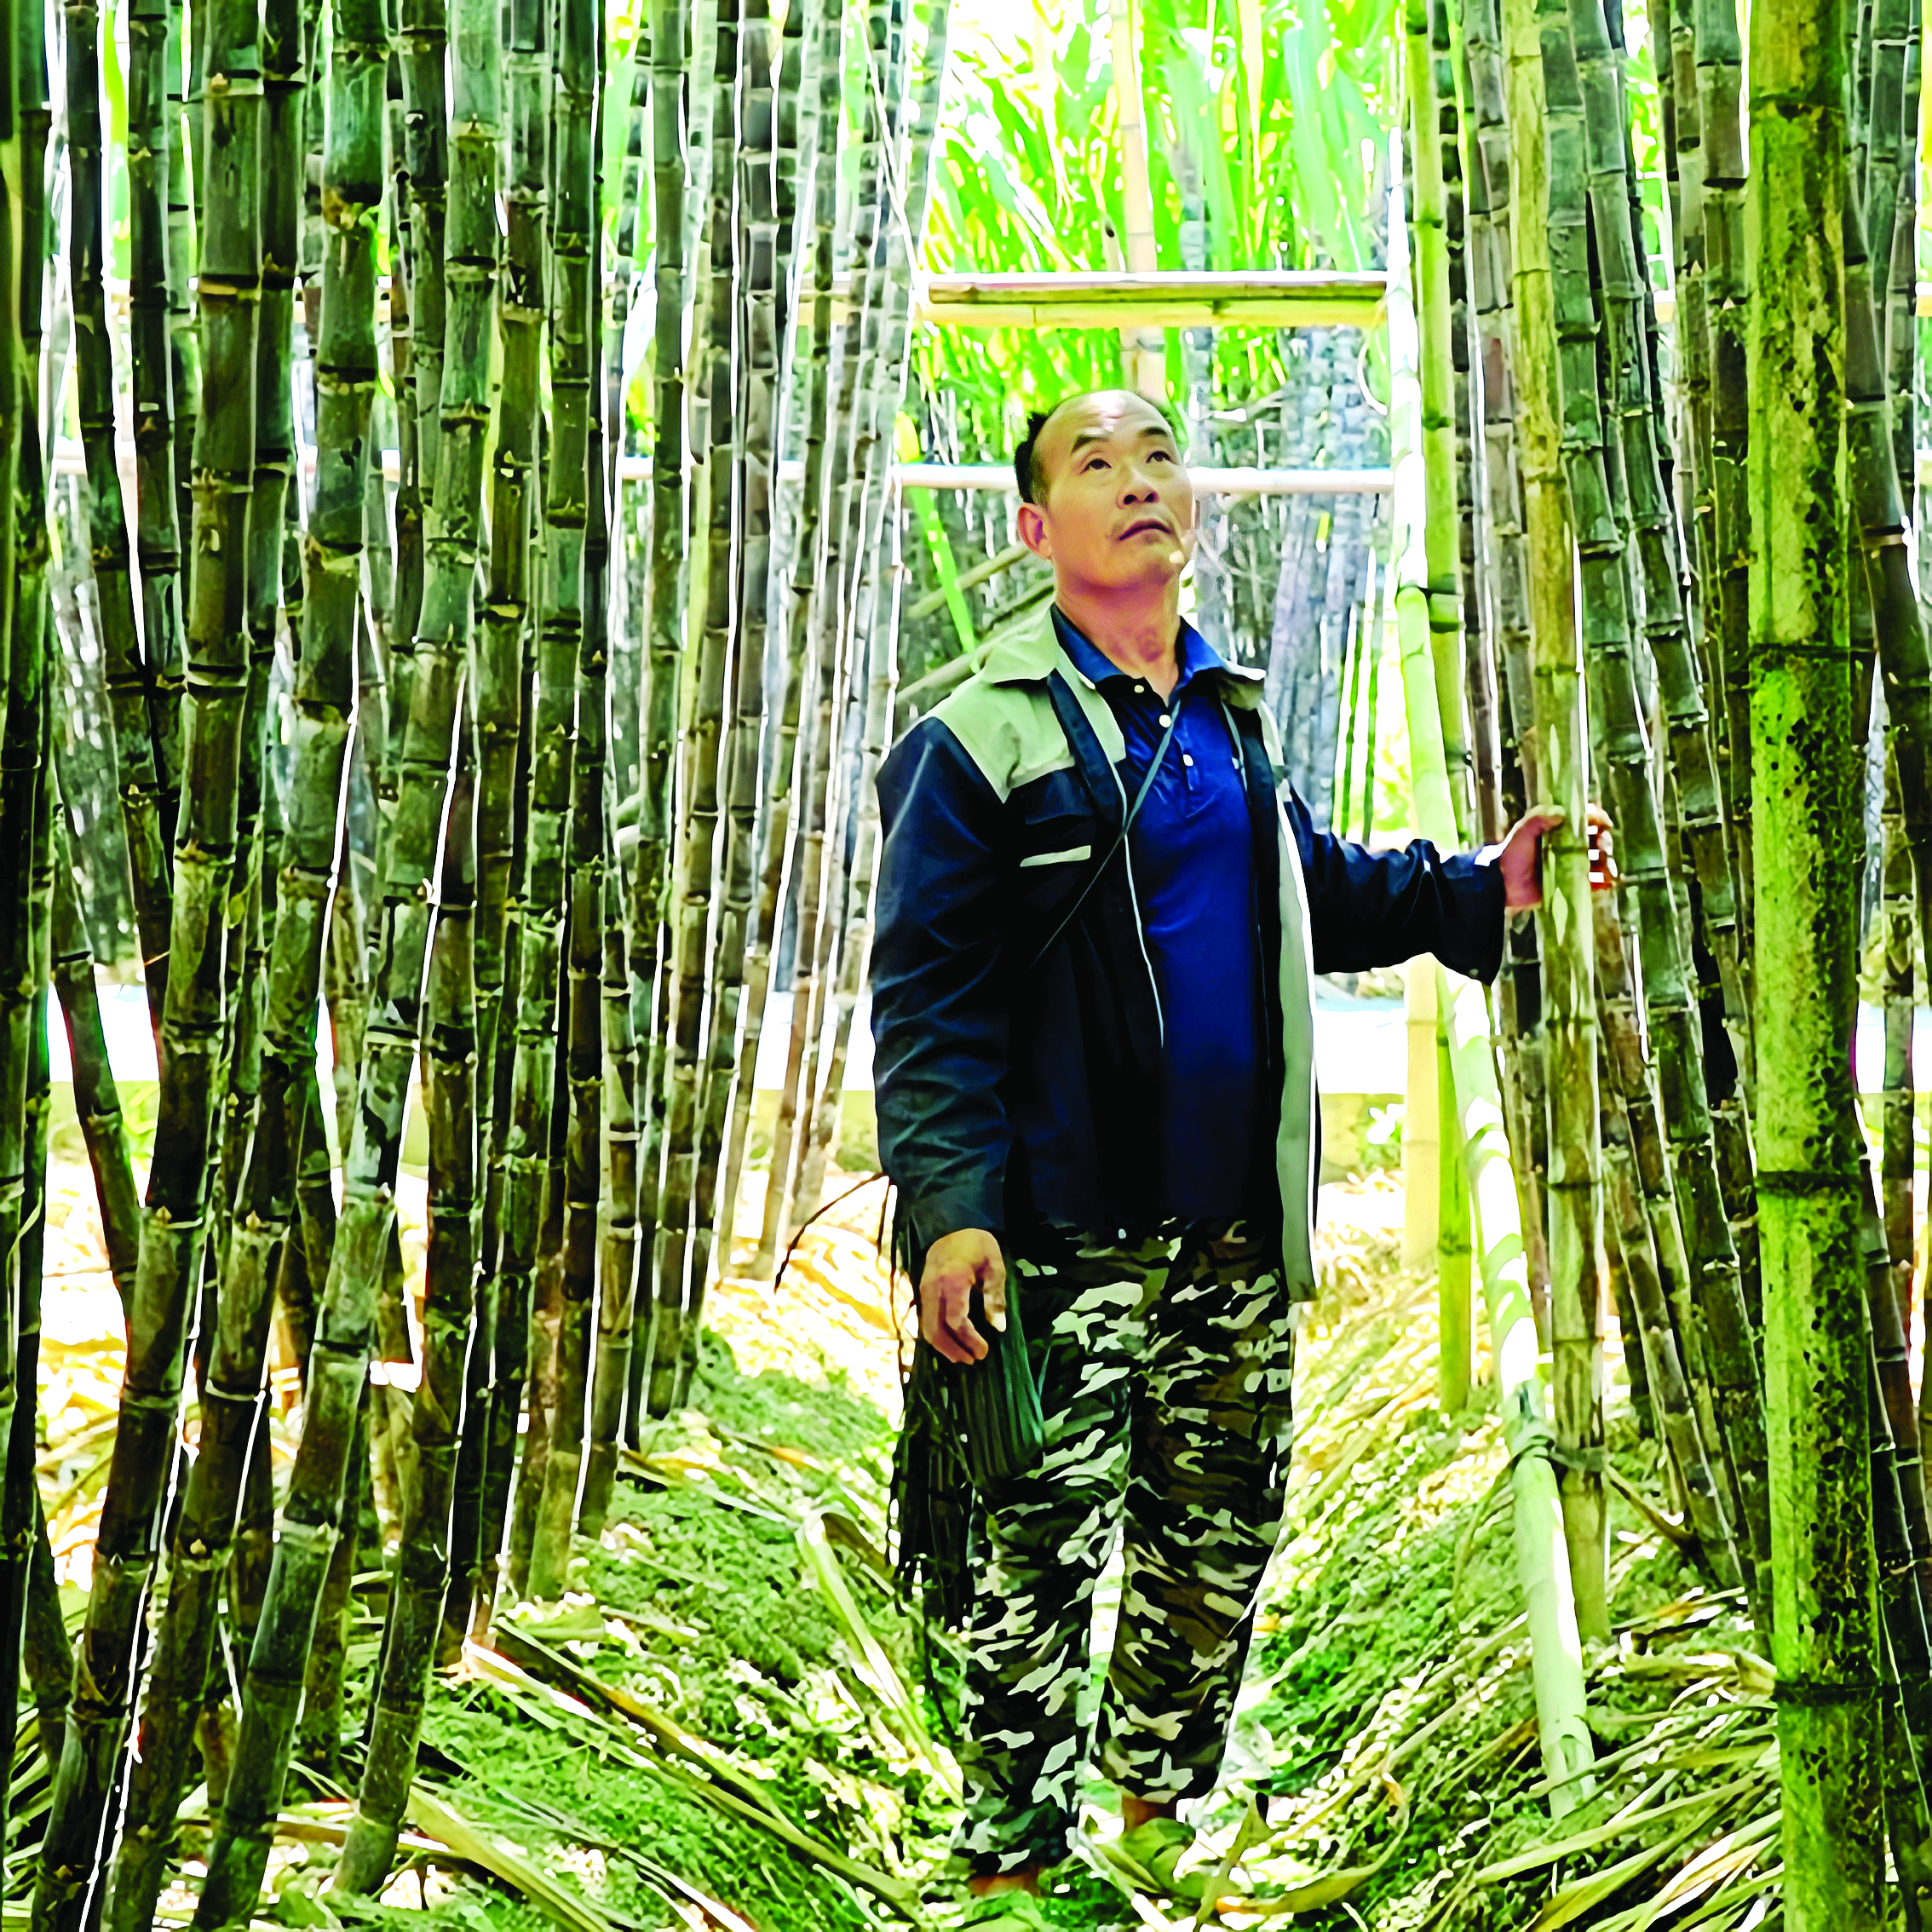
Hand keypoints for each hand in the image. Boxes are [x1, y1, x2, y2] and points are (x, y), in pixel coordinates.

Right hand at [918, 1228, 1005, 1365]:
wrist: (952, 1227)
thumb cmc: (978, 1247)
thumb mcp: (995, 1266)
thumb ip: (995, 1296)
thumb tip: (998, 1327)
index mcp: (953, 1281)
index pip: (956, 1320)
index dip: (969, 1340)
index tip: (984, 1351)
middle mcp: (933, 1289)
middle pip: (936, 1330)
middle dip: (954, 1349)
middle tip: (973, 1360)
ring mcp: (923, 1291)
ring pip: (926, 1328)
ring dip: (943, 1347)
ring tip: (962, 1357)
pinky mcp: (921, 1294)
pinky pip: (925, 1321)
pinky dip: (936, 1336)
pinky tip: (951, 1344)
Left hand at [1495, 802, 1616, 911]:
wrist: (1501, 883)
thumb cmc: (1511, 854)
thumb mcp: (1522, 832)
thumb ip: (1538, 819)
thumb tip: (1562, 813)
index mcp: (1561, 830)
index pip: (1587, 819)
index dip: (1598, 819)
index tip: (1602, 824)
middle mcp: (1571, 846)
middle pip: (1598, 840)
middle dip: (1605, 842)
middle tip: (1599, 847)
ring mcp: (1573, 865)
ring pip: (1600, 861)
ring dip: (1607, 862)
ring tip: (1604, 866)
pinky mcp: (1573, 883)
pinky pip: (1594, 883)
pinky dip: (1604, 882)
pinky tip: (1605, 882)